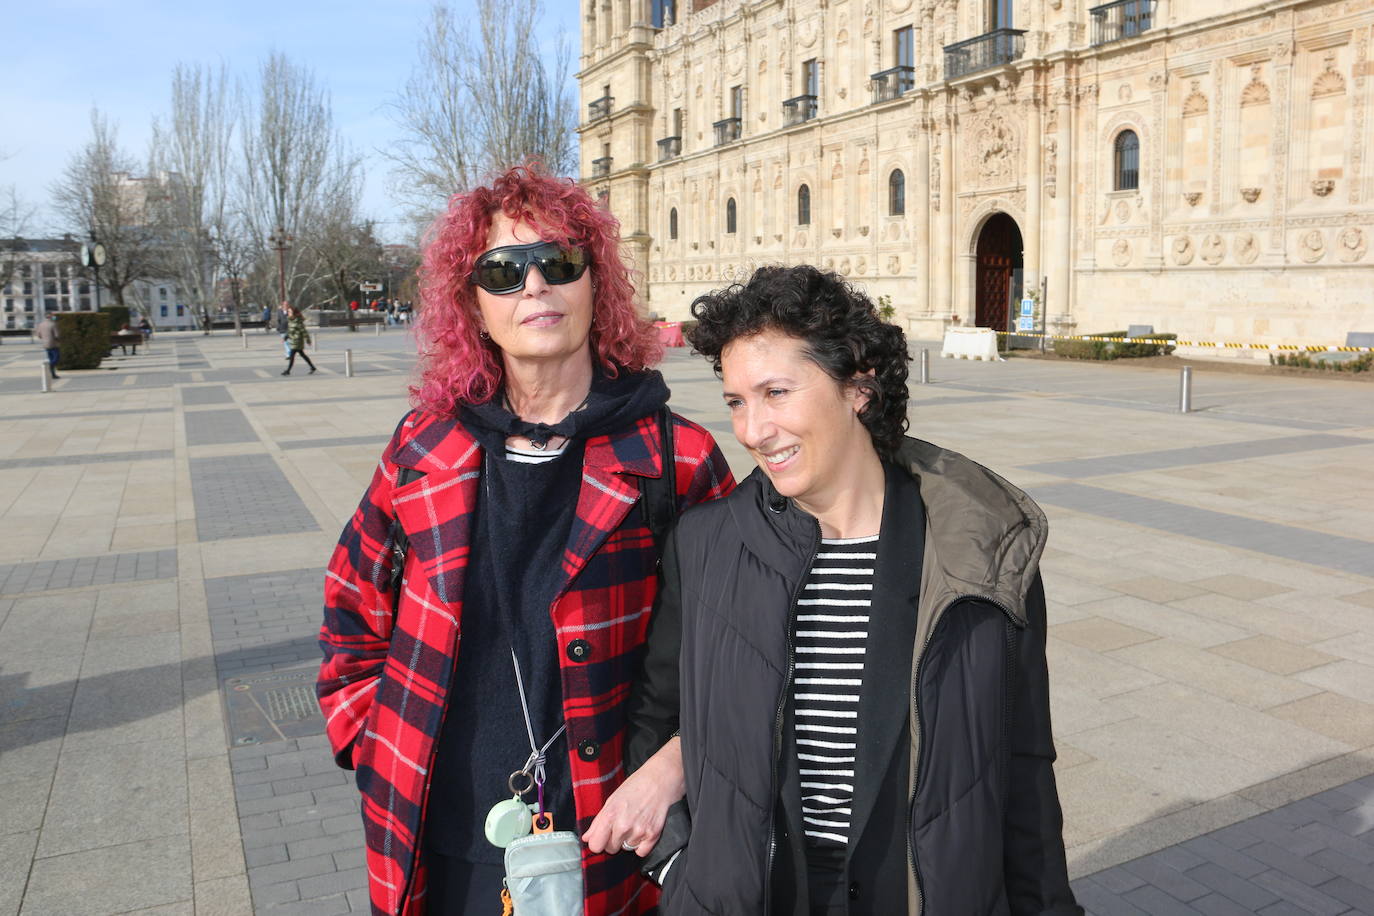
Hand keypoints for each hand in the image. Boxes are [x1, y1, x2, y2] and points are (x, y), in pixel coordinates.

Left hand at [583, 737, 682, 856]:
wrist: (661, 779)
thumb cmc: (636, 786)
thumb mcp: (612, 799)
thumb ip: (598, 821)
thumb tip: (587, 838)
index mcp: (610, 814)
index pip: (595, 845)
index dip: (598, 842)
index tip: (602, 837)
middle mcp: (623, 825)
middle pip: (611, 849)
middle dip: (614, 840)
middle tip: (622, 825)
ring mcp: (639, 831)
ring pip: (626, 849)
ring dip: (629, 840)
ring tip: (635, 822)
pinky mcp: (653, 835)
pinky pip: (641, 852)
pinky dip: (641, 844)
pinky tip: (643, 830)